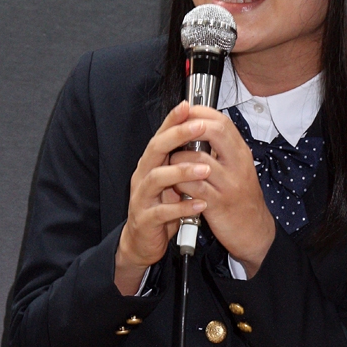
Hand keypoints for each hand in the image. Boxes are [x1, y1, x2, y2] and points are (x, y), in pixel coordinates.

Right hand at [114, 102, 212, 294]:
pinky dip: (182, 208)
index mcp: (151, 164)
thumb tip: (201, 136)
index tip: (188, 105)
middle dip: (178, 137)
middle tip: (200, 128)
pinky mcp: (145, 219)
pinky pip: (163, 211)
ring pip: (157, 178)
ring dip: (182, 172)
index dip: (173, 120)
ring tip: (205, 169)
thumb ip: (182, 160)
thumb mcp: (172, 180)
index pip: (161, 135)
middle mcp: (143, 176)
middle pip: (156, 150)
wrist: (143, 241)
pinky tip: (199, 204)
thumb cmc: (160, 208)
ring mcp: (142, 197)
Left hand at [170, 105, 275, 276]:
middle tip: (173, 132)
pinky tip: (176, 184)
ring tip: (171, 163)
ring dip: (178, 157)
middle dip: (189, 127)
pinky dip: (179, 182)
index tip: (183, 112)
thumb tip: (198, 128)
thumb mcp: (237, 169)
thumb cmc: (241, 199)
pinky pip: (193, 185)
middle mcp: (238, 165)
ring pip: (198, 157)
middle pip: (215, 131)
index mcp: (241, 154)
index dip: (200, 112)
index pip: (222, 121)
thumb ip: (222, 149)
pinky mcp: (218, 204)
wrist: (254, 231)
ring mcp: (229, 184)